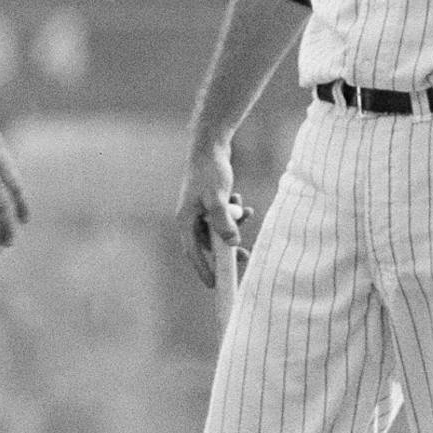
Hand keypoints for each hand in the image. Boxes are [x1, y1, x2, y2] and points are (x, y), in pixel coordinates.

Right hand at [178, 145, 248, 288]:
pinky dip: (233, 214)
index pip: (193, 252)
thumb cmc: (209, 171)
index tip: (213, 285)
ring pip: (217, 229)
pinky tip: (243, 205)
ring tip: (247, 214)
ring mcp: (198, 210)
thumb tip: (233, 243)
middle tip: (245, 257)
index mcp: (185, 220)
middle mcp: (189, 218)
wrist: (209, 147)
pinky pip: (221, 217)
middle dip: (227, 249)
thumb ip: (224, 221)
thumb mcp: (218, 198)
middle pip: (207, 244)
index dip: (203, 270)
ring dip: (233, 226)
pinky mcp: (207, 202)